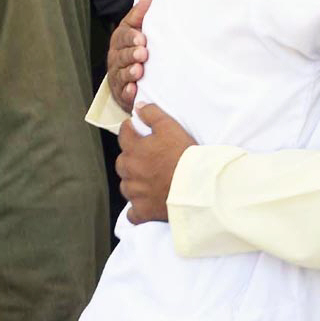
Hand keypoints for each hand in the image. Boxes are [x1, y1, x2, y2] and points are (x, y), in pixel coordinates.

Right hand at [107, 0, 152, 111]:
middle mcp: (115, 58)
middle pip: (121, 56)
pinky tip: (133, 90)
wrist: (132, 74)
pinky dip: (127, 92)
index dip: (132, 37)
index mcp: (120, 40)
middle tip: (143, 54)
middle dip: (131, 55)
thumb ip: (141, 14)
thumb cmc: (136, 47)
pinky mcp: (121, 93)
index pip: (123, 37)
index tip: (142, 38)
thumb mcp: (137, 28)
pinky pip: (122, 93)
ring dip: (130, 73)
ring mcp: (117, 76)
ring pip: (121, 74)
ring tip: (139, 71)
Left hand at [119, 104, 196, 223]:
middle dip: (130, 158)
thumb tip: (138, 106)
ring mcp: (135, 193)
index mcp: (134, 149)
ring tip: (149, 180)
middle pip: (122, 162)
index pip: (124, 134)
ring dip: (133, 183)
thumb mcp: (171, 127)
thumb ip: (152, 114)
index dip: (130, 130)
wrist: (197, 186)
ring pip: (126, 187)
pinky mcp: (143, 211)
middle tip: (146, 157)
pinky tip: (145, 205)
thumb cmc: (185, 155)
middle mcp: (130, 171)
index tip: (136, 130)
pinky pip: (133, 213)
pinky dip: (137, 209)